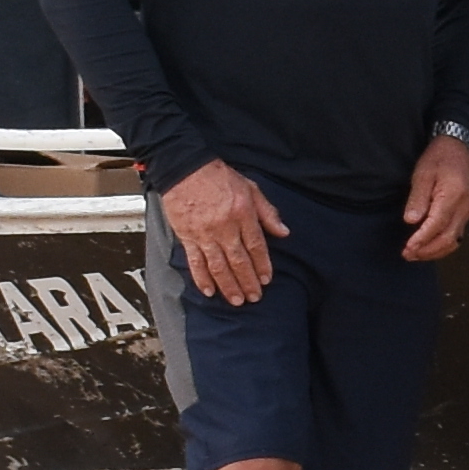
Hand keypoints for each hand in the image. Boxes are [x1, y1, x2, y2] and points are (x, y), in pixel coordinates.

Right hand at [163, 159, 278, 306]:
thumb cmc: (218, 177)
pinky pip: (195, 262)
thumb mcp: (251, 188)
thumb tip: (283, 232)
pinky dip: (202, 278)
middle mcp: (224, 226)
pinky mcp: (187, 236)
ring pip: (218, 266)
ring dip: (229, 286)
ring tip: (237, 301)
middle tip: (255, 297)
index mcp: (242, 213)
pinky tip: (209, 291)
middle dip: (248, 281)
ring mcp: (204, 233)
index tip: (267, 279)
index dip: (262, 264)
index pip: (256, 245)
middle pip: (238, 260)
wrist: (184, 168)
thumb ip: (268, 212)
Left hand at [401, 128, 468, 262]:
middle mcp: (463, 207)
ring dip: (435, 252)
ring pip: (454, 241)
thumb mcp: (422, 174)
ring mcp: (466, 212)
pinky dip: (443, 246)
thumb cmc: (440, 159)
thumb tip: (411, 220)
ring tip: (416, 254)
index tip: (408, 247)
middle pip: (448, 238)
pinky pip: (457, 236)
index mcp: (453, 195)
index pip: (437, 225)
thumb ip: (417, 198)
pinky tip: (429, 247)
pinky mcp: (465, 214)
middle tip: (408, 254)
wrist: (457, 150)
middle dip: (427, 250)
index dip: (422, 239)